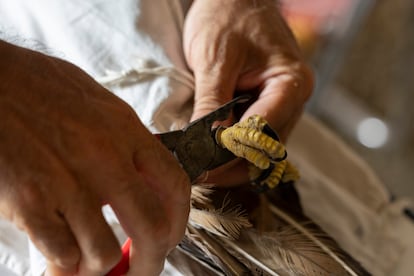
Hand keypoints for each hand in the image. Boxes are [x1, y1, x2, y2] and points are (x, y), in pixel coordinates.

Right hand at [0, 41, 189, 274]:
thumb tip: (145, 176)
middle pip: (150, 228)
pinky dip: (64, 263)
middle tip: (139, 271)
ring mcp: (67, 182)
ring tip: (87, 261)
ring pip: (102, 251)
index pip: (174, 185)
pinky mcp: (30, 201)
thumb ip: (126, 140)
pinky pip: (61, 253)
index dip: (179, 220)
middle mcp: (104, 158)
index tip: (169, 236)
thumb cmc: (40, 87)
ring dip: (98, 266)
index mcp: (125, 131)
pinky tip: (58, 254)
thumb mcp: (99, 104)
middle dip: (150, 261)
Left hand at [184, 0, 312, 185]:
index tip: (202, 168)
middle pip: (265, 148)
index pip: (263, 134)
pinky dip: (232, 147)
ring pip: (260, 147)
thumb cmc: (227, 16)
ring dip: (231, 160)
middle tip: (198, 175)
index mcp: (291, 84)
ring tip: (201, 168)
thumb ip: (212, 105)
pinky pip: (252, 136)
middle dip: (231, 165)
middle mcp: (292, 100)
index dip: (232, 155)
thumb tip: (206, 148)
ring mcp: (281, 105)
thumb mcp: (215, 60)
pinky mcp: (266, 106)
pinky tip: (210, 151)